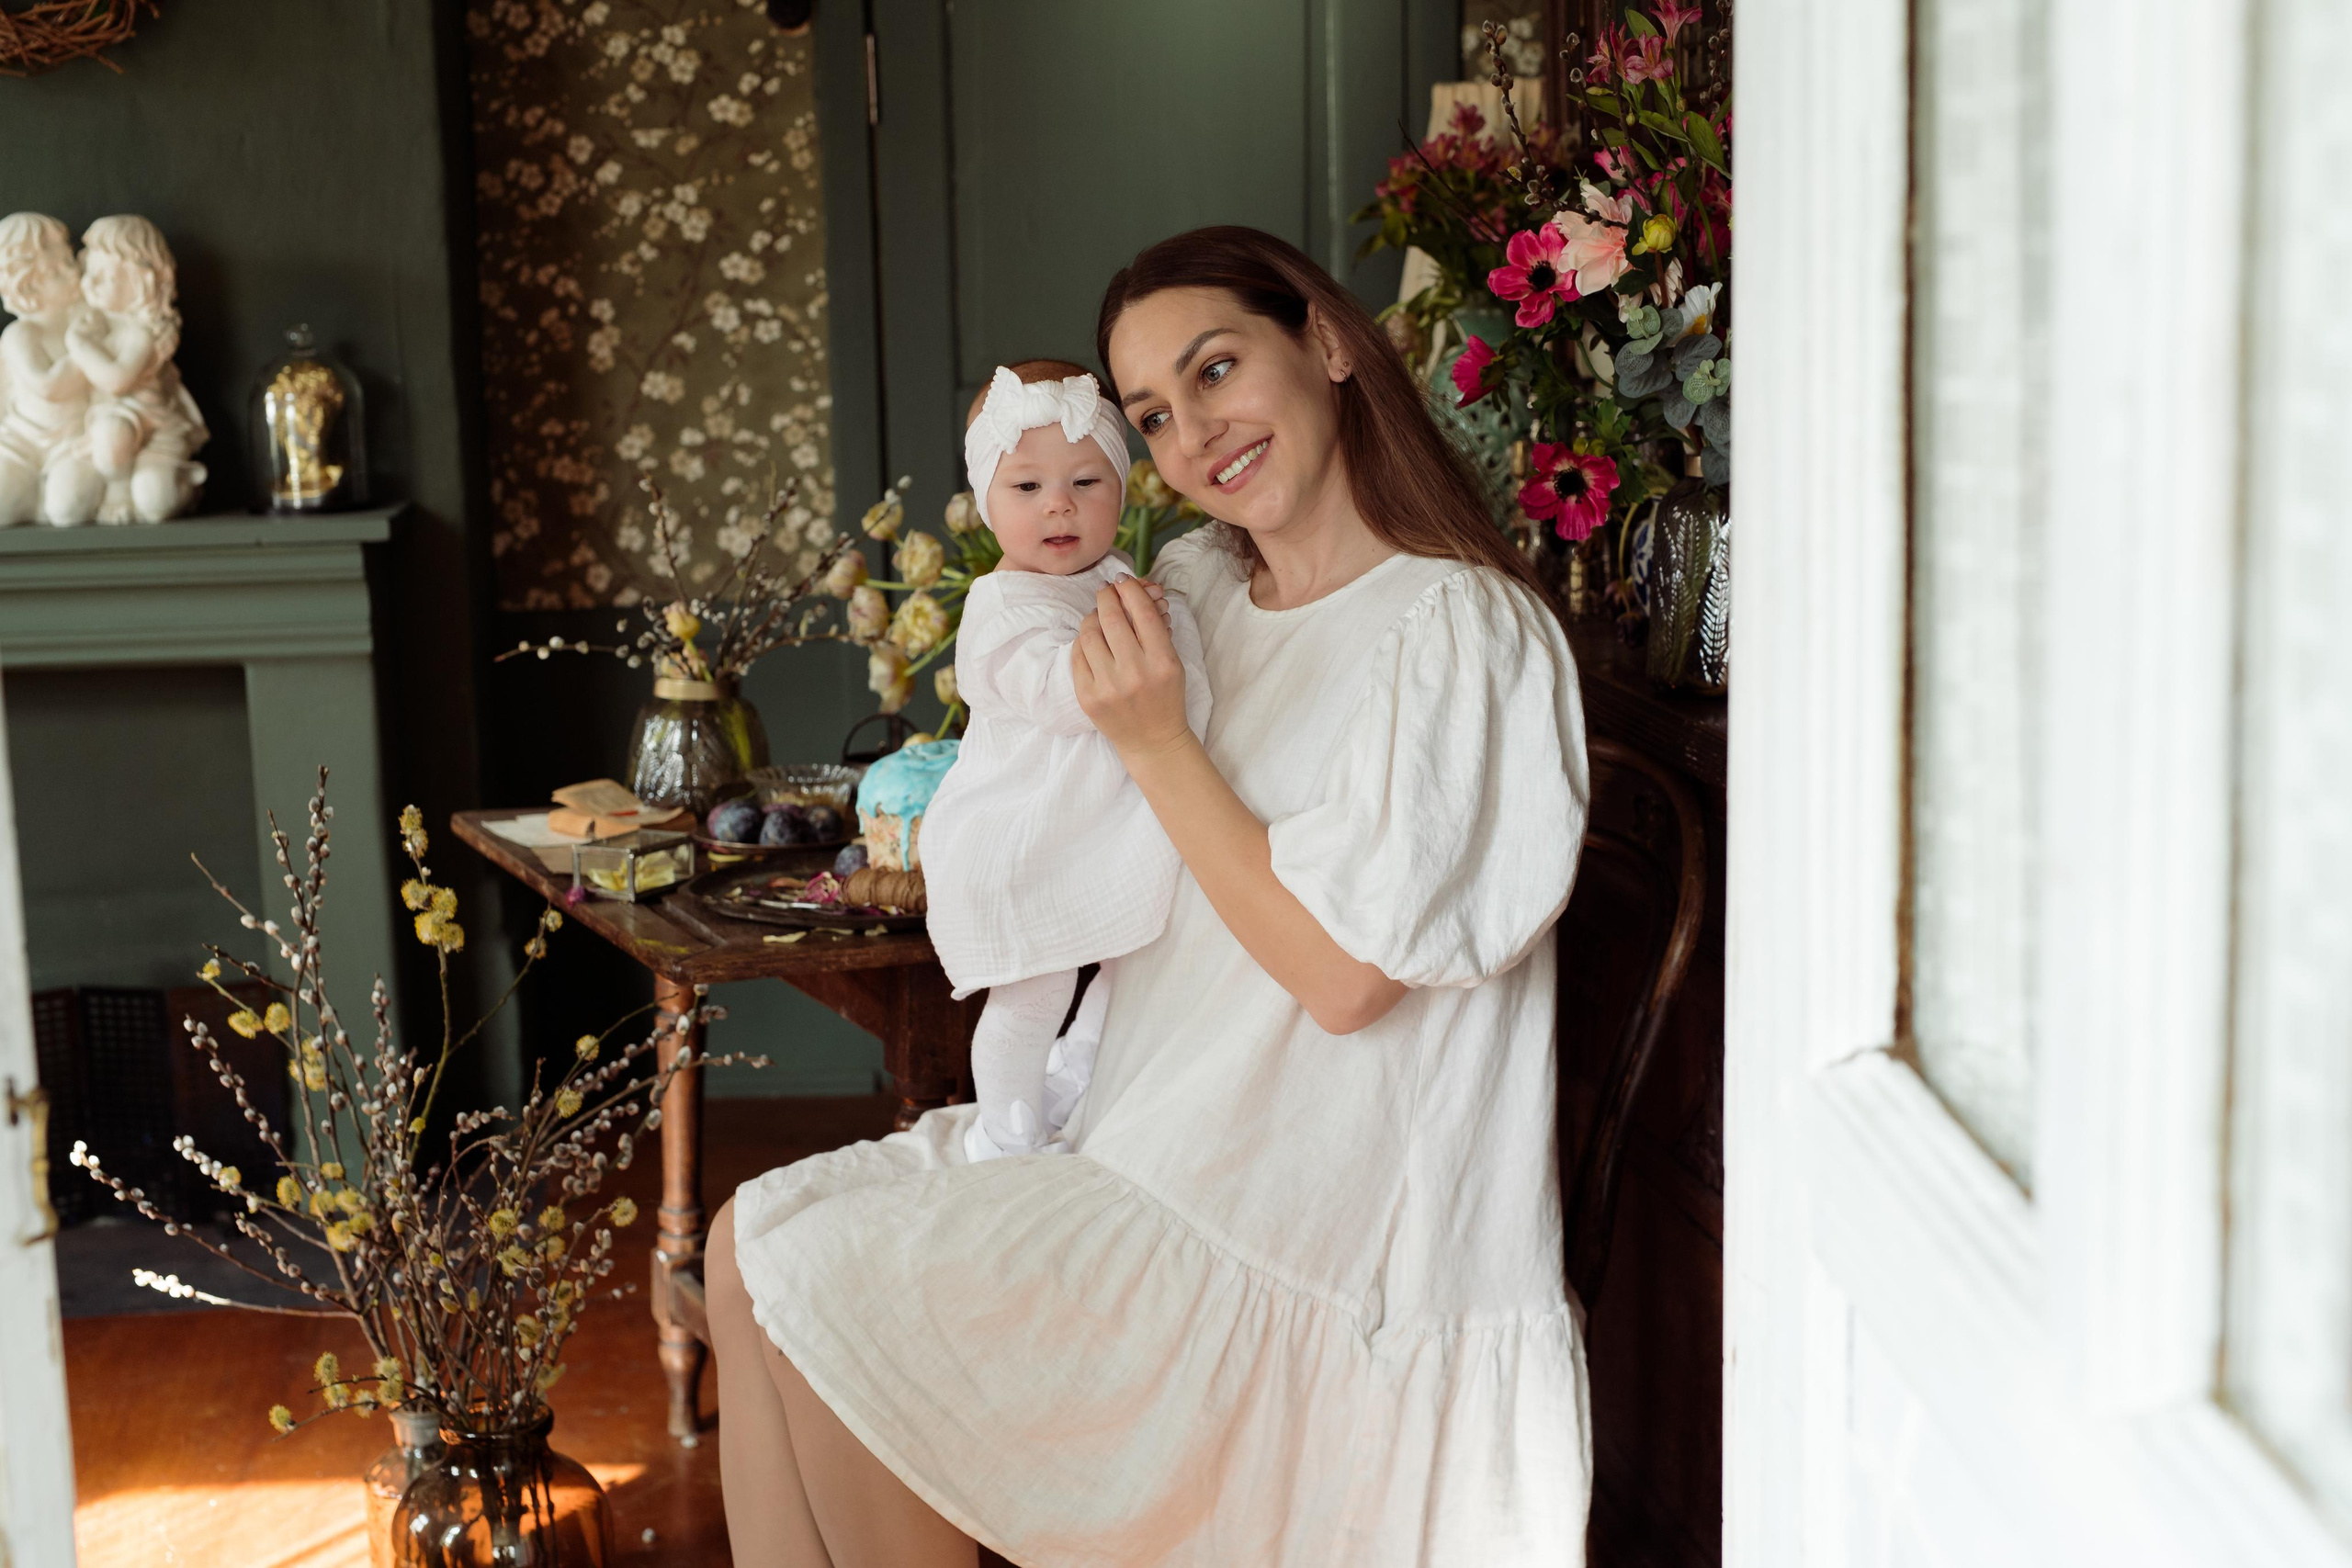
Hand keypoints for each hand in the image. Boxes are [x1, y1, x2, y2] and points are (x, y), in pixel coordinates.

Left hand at [1073, 577, 1190, 757]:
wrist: (1154, 742)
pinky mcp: (1087, 697)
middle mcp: (1135, 673)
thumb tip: (1132, 592)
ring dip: (1093, 618)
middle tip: (1106, 591)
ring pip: (1089, 633)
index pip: (1142, 612)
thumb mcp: (1172, 662)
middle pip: (1112, 618)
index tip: (1122, 581)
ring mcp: (1108, 687)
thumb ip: (1155, 628)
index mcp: (1163, 662)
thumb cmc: (1165, 697)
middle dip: (1107, 597)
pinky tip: (1092, 641)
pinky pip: (1077, 655)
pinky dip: (1083, 642)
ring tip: (1099, 617)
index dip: (1130, 589)